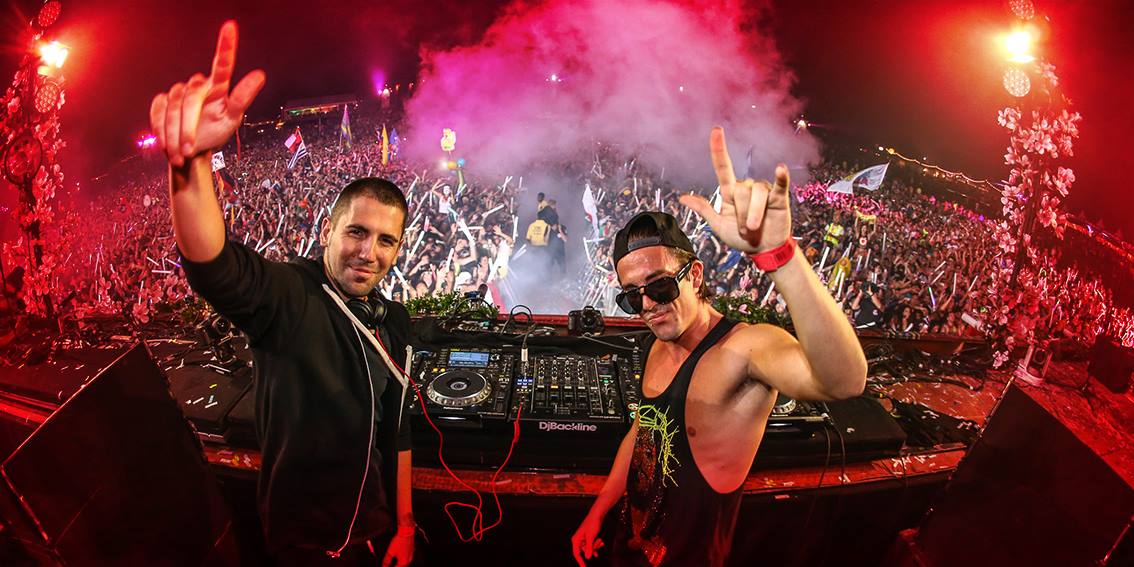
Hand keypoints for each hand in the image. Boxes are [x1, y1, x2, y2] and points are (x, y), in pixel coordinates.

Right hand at [149, 21, 264, 167]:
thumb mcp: (233, 118)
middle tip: (189, 148)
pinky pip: (158, 111)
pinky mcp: (161, 100)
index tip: (230, 26)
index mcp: (218, 86)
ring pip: (172, 108)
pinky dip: (161, 129)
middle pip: (190, 99)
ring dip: (174, 133)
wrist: (192, 150)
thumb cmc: (216, 132)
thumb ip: (243, 97)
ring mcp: (178, 91)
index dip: (226, 45)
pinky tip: (167, 142)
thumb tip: (260, 74)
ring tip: (182, 152)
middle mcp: (198, 84)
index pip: (223, 64)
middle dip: (188, 127)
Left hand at [381, 530, 413, 566]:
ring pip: (404, 564)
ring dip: (398, 564)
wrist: (406, 531)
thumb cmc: (400, 541)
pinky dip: (401, 560)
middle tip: (388, 565)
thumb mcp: (390, 552)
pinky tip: (399, 557)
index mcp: (403, 562)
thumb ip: (386, 560)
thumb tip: (384, 566)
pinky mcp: (411, 551)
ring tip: (394, 563)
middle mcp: (408, 560)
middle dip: (395, 566)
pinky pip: (406, 559)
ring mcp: (411, 555)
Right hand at [571, 512, 604, 565]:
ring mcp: (583, 539)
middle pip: (584, 551)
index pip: (576, 554)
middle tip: (598, 542)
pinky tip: (601, 543)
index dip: (580, 562)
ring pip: (589, 548)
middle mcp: (578, 540)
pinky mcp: (587, 537)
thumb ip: (589, 548)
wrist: (597, 515)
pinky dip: (596, 545)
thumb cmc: (592, 524)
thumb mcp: (591, 537)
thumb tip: (587, 558)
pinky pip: (591, 545)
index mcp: (576, 540)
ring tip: (600, 540)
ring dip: (595, 546)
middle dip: (593, 549)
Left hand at [679, 127, 790, 252]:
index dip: (719, 149)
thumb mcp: (718, 225)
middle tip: (744, 230)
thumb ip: (704, 210)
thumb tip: (682, 198)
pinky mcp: (779, 196)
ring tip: (753, 228)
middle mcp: (746, 187)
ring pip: (755, 193)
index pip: (723, 166)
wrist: (762, 250)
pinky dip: (781, 176)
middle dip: (740, 215)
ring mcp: (763, 190)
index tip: (716, 130)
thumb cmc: (740, 237)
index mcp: (730, 191)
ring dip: (753, 215)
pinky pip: (780, 184)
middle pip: (740, 191)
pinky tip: (780, 169)